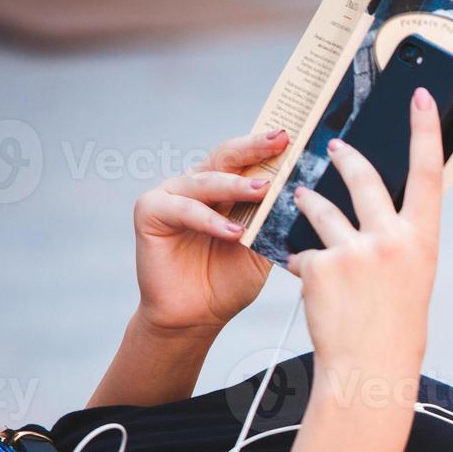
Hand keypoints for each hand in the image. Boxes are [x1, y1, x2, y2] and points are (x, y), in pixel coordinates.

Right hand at [131, 129, 290, 336]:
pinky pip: (184, 209)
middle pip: (227, 157)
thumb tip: (302, 194)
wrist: (197, 316)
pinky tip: (232, 231)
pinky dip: (209, 219)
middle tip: (280, 141)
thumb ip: (273, 221)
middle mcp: (198, 184)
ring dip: (236, 185)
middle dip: (255, 148)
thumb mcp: (262, 248)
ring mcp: (173, 194)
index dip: (270, 146)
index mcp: (226, 188)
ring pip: (206, 181)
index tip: (297, 134)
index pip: (249, 160)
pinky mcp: (151, 211)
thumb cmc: (228, 281)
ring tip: (262, 191)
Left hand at [287, 88, 442, 382]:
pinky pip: (304, 254)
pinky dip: (306, 268)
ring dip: (308, 204)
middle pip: (364, 178)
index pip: (429, 173)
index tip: (420, 98)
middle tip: (334, 147)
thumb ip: (399, 244)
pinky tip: (314, 292)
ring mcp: (354, 250)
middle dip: (345, 158)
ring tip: (302, 200)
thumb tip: (380, 217)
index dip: (425, 131)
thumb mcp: (412, 280)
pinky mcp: (321, 265)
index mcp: (423, 241)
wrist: (369, 371)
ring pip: (321, 211)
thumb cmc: (395, 331)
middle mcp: (391, 238)